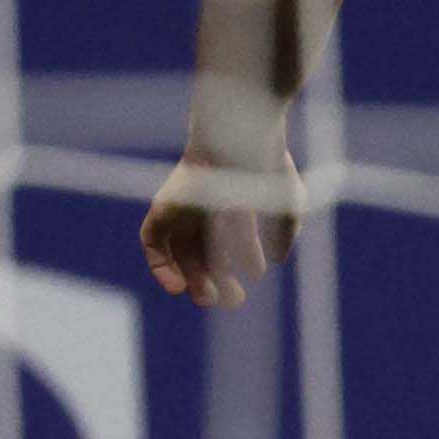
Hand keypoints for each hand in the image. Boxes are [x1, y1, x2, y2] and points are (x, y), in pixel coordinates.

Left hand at [141, 148, 298, 306]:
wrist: (238, 137)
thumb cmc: (265, 165)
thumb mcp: (285, 201)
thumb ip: (283, 231)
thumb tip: (277, 259)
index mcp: (231, 202)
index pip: (226, 243)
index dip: (236, 266)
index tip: (249, 282)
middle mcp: (203, 206)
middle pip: (202, 252)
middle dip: (216, 280)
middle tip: (233, 301)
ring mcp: (181, 207)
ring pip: (180, 251)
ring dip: (191, 279)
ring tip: (208, 299)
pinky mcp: (163, 207)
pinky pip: (152, 241)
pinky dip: (161, 266)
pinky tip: (180, 286)